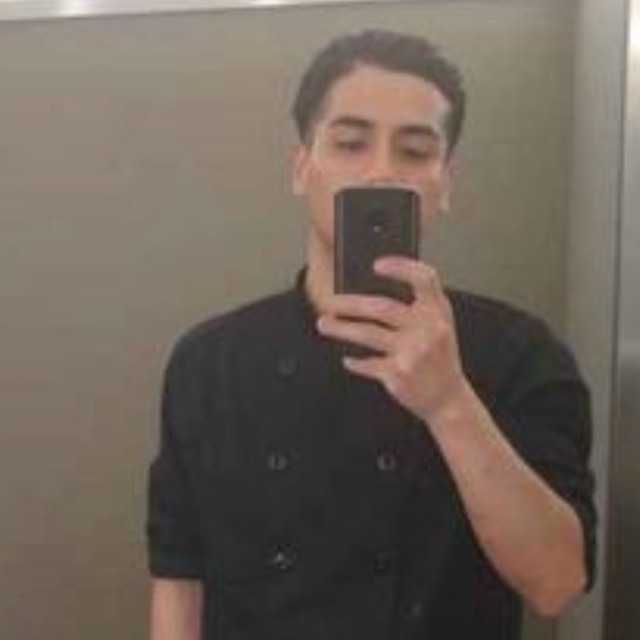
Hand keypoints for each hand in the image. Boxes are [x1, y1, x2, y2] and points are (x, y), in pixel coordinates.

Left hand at [317, 256, 469, 421]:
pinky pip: (367, 363)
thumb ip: (419, 304)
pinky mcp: (399, 374)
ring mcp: (413, 352)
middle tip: (330, 302)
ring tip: (324, 324)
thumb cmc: (438, 355)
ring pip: (367, 334)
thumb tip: (372, 287)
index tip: (376, 264)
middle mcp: (428, 329)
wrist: (448, 398)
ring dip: (341, 329)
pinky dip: (355, 361)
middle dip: (350, 304)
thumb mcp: (439, 324)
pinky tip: (347, 358)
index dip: (401, 267)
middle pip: (382, 307)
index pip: (424, 279)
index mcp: (438, 310)